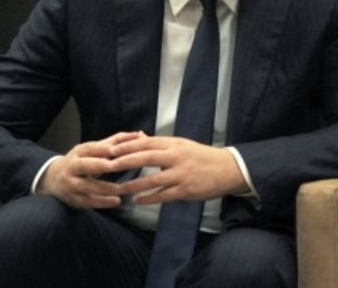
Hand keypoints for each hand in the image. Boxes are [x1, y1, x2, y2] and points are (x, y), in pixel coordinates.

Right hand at [36, 131, 140, 208]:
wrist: (52, 179)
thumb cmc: (80, 161)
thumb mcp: (93, 149)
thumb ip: (115, 142)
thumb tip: (139, 134)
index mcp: (79, 152)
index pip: (91, 148)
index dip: (105, 149)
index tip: (120, 149)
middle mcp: (72, 167)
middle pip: (85, 165)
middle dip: (101, 165)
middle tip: (118, 166)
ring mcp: (71, 184)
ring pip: (87, 186)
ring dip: (105, 188)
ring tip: (122, 189)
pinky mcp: (73, 199)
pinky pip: (88, 201)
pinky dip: (102, 202)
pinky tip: (116, 201)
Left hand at [110, 134, 248, 203]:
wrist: (227, 168)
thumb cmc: (202, 156)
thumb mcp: (182, 145)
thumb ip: (160, 144)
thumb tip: (138, 137)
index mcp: (175, 144)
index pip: (147, 143)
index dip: (128, 146)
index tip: (111, 148)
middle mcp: (176, 157)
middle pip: (147, 158)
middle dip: (126, 161)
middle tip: (109, 165)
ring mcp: (181, 174)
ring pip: (153, 180)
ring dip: (134, 185)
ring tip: (120, 187)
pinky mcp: (186, 190)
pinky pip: (163, 195)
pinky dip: (149, 198)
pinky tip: (137, 200)